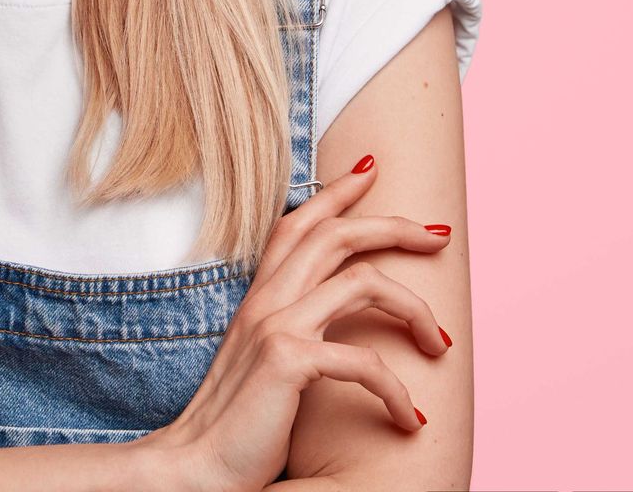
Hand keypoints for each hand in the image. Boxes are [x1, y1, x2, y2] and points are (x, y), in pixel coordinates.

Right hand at [134, 155, 452, 491]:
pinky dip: (396, 391)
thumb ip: (289, 335)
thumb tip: (329, 327)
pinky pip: (364, 362)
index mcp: (257, 299)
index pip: (295, 224)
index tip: (370, 170)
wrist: (192, 468)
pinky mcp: (287, 361)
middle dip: (394, 226)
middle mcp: (265, 301)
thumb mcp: (262, 365)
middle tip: (439, 235)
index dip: (334, 193)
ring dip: (414, 309)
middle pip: (335, 234)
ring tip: (440, 341)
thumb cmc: (233, 426)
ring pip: (362, 281)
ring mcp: (275, 326)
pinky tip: (409, 418)